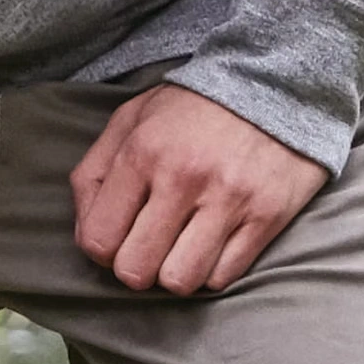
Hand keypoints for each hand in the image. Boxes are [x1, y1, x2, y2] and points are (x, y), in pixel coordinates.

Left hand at [69, 83, 330, 299]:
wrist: (277, 82)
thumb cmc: (194, 107)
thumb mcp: (132, 119)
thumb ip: (94, 173)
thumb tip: (86, 234)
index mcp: (142, 152)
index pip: (99, 240)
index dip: (103, 251)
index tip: (119, 239)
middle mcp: (184, 178)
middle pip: (136, 271)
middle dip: (137, 268)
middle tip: (150, 248)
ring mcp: (229, 200)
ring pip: (181, 281)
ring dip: (176, 273)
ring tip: (183, 248)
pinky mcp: (268, 216)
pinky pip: (224, 277)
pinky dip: (213, 270)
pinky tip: (214, 244)